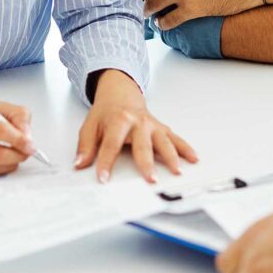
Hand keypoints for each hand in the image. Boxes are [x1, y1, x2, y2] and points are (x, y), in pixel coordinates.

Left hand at [74, 69, 197, 182]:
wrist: (121, 94)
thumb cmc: (107, 112)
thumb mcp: (90, 125)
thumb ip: (85, 146)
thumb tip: (79, 164)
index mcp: (118, 120)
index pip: (111, 144)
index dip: (106, 162)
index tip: (103, 178)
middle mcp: (138, 122)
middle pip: (142, 144)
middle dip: (146, 162)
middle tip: (150, 178)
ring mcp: (152, 125)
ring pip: (163, 141)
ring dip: (171, 157)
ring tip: (176, 171)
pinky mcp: (161, 128)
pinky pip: (175, 138)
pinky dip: (185, 148)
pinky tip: (192, 158)